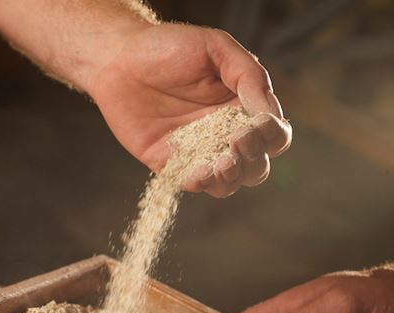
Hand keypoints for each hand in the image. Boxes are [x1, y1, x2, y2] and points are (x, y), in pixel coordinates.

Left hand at [88, 23, 291, 197]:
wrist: (119, 60)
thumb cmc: (168, 47)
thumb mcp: (216, 48)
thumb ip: (248, 75)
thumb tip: (267, 112)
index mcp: (242, 107)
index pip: (274, 134)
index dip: (273, 136)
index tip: (257, 126)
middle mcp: (224, 133)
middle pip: (257, 165)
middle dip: (254, 160)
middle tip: (236, 143)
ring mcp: (198, 150)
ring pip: (230, 181)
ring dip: (233, 178)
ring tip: (222, 163)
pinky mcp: (171, 163)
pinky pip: (194, 183)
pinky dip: (202, 182)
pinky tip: (200, 171)